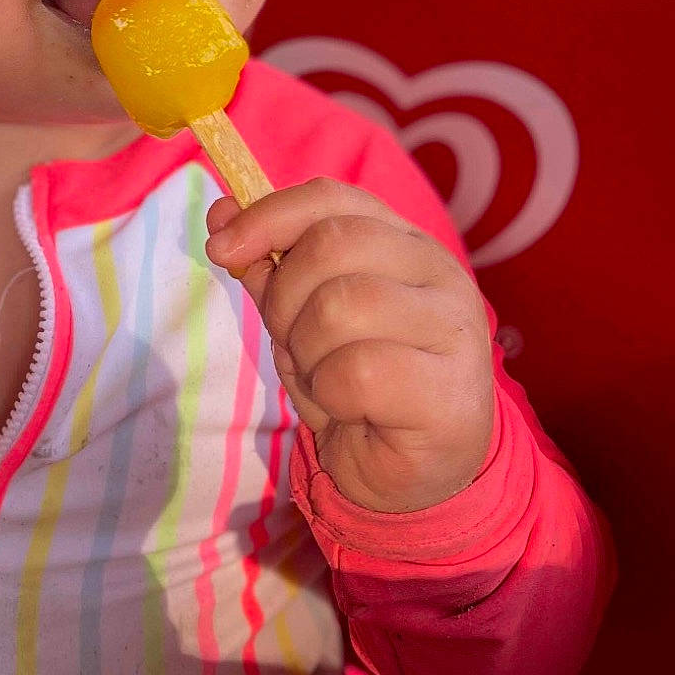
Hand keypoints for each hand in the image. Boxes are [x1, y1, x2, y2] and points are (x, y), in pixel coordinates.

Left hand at [205, 179, 493, 513]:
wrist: (408, 476)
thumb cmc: (357, 388)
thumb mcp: (302, 320)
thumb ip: (270, 269)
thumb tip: (221, 215)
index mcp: (405, 244)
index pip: (331, 199)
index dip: (268, 215)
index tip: (221, 248)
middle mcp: (438, 274)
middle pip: (331, 244)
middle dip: (285, 297)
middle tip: (294, 344)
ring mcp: (453, 330)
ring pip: (341, 306)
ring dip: (308, 352)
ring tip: (327, 380)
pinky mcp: (450, 391)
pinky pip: (358, 372)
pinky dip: (332, 395)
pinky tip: (352, 411)